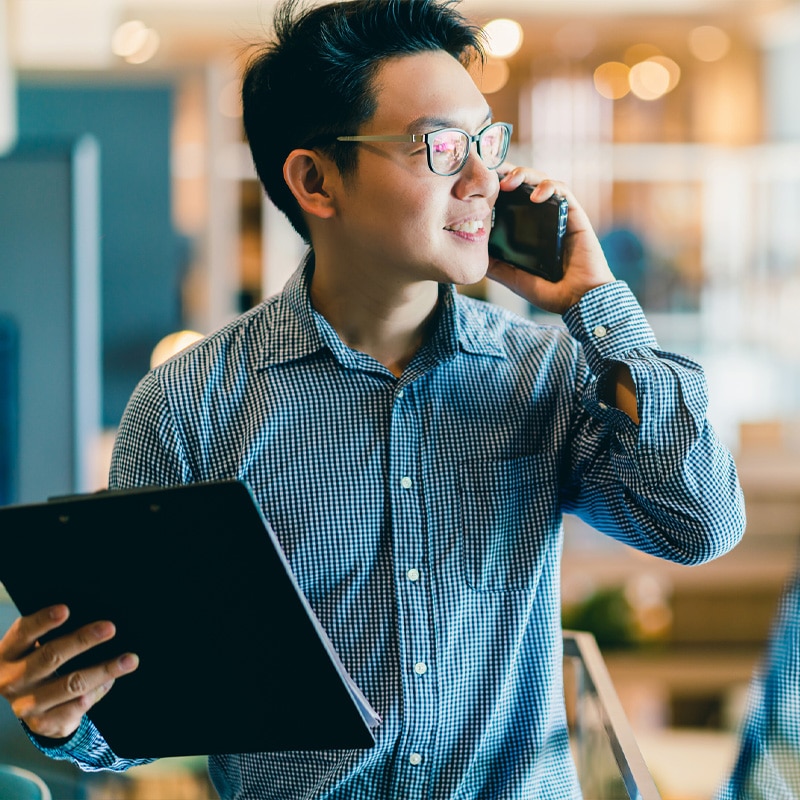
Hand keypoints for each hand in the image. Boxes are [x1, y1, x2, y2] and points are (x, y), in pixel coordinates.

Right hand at [0, 605, 138, 739]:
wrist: (26, 704)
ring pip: (70, 684)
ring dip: (104, 670)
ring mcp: (26, 705)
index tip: (65, 610)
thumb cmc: (36, 662)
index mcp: (7, 653)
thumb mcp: (32, 647)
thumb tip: (95, 624)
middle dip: (83, 640)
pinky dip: (96, 693)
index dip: (43, 621)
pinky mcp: (42, 724)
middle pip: (50, 656)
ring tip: (129, 660)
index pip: (23, 632)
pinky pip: (76, 707)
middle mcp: (12, 679)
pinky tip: (110, 682)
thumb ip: (52, 634)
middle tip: (110, 628)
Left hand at [487, 165, 615, 314]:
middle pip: (525, 185)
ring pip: (543, 181)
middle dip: (508, 174)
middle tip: (491, 175)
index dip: (497, 187)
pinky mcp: (575, 215)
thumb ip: (497, 267)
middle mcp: (543, 219)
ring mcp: (559, 215)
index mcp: (529, 230)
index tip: (480, 183)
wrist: (579, 301)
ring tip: (509, 182)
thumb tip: (475, 256)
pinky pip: (563, 192)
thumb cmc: (551, 293)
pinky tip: (536, 196)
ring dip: (526, 175)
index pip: (512, 199)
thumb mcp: (515, 279)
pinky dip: (549, 187)